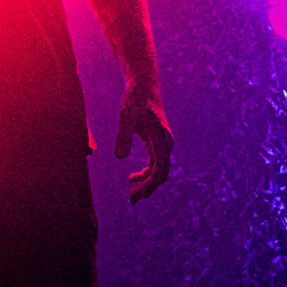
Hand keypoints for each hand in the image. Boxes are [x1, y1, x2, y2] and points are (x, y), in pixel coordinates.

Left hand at [114, 85, 172, 204]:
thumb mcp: (126, 116)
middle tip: (131, 200)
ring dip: (146, 182)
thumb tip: (120, 158)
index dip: (151, 186)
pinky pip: (154, 162)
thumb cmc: (135, 99)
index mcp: (162, 140)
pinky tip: (133, 177)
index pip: (160, 170)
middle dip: (147, 188)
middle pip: (160, 173)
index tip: (139, 197)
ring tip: (131, 193)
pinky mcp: (157, 140)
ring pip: (158, 169)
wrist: (143, 86)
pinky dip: (146, 172)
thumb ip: (123, 135)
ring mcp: (163, 142)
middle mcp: (166, 143)